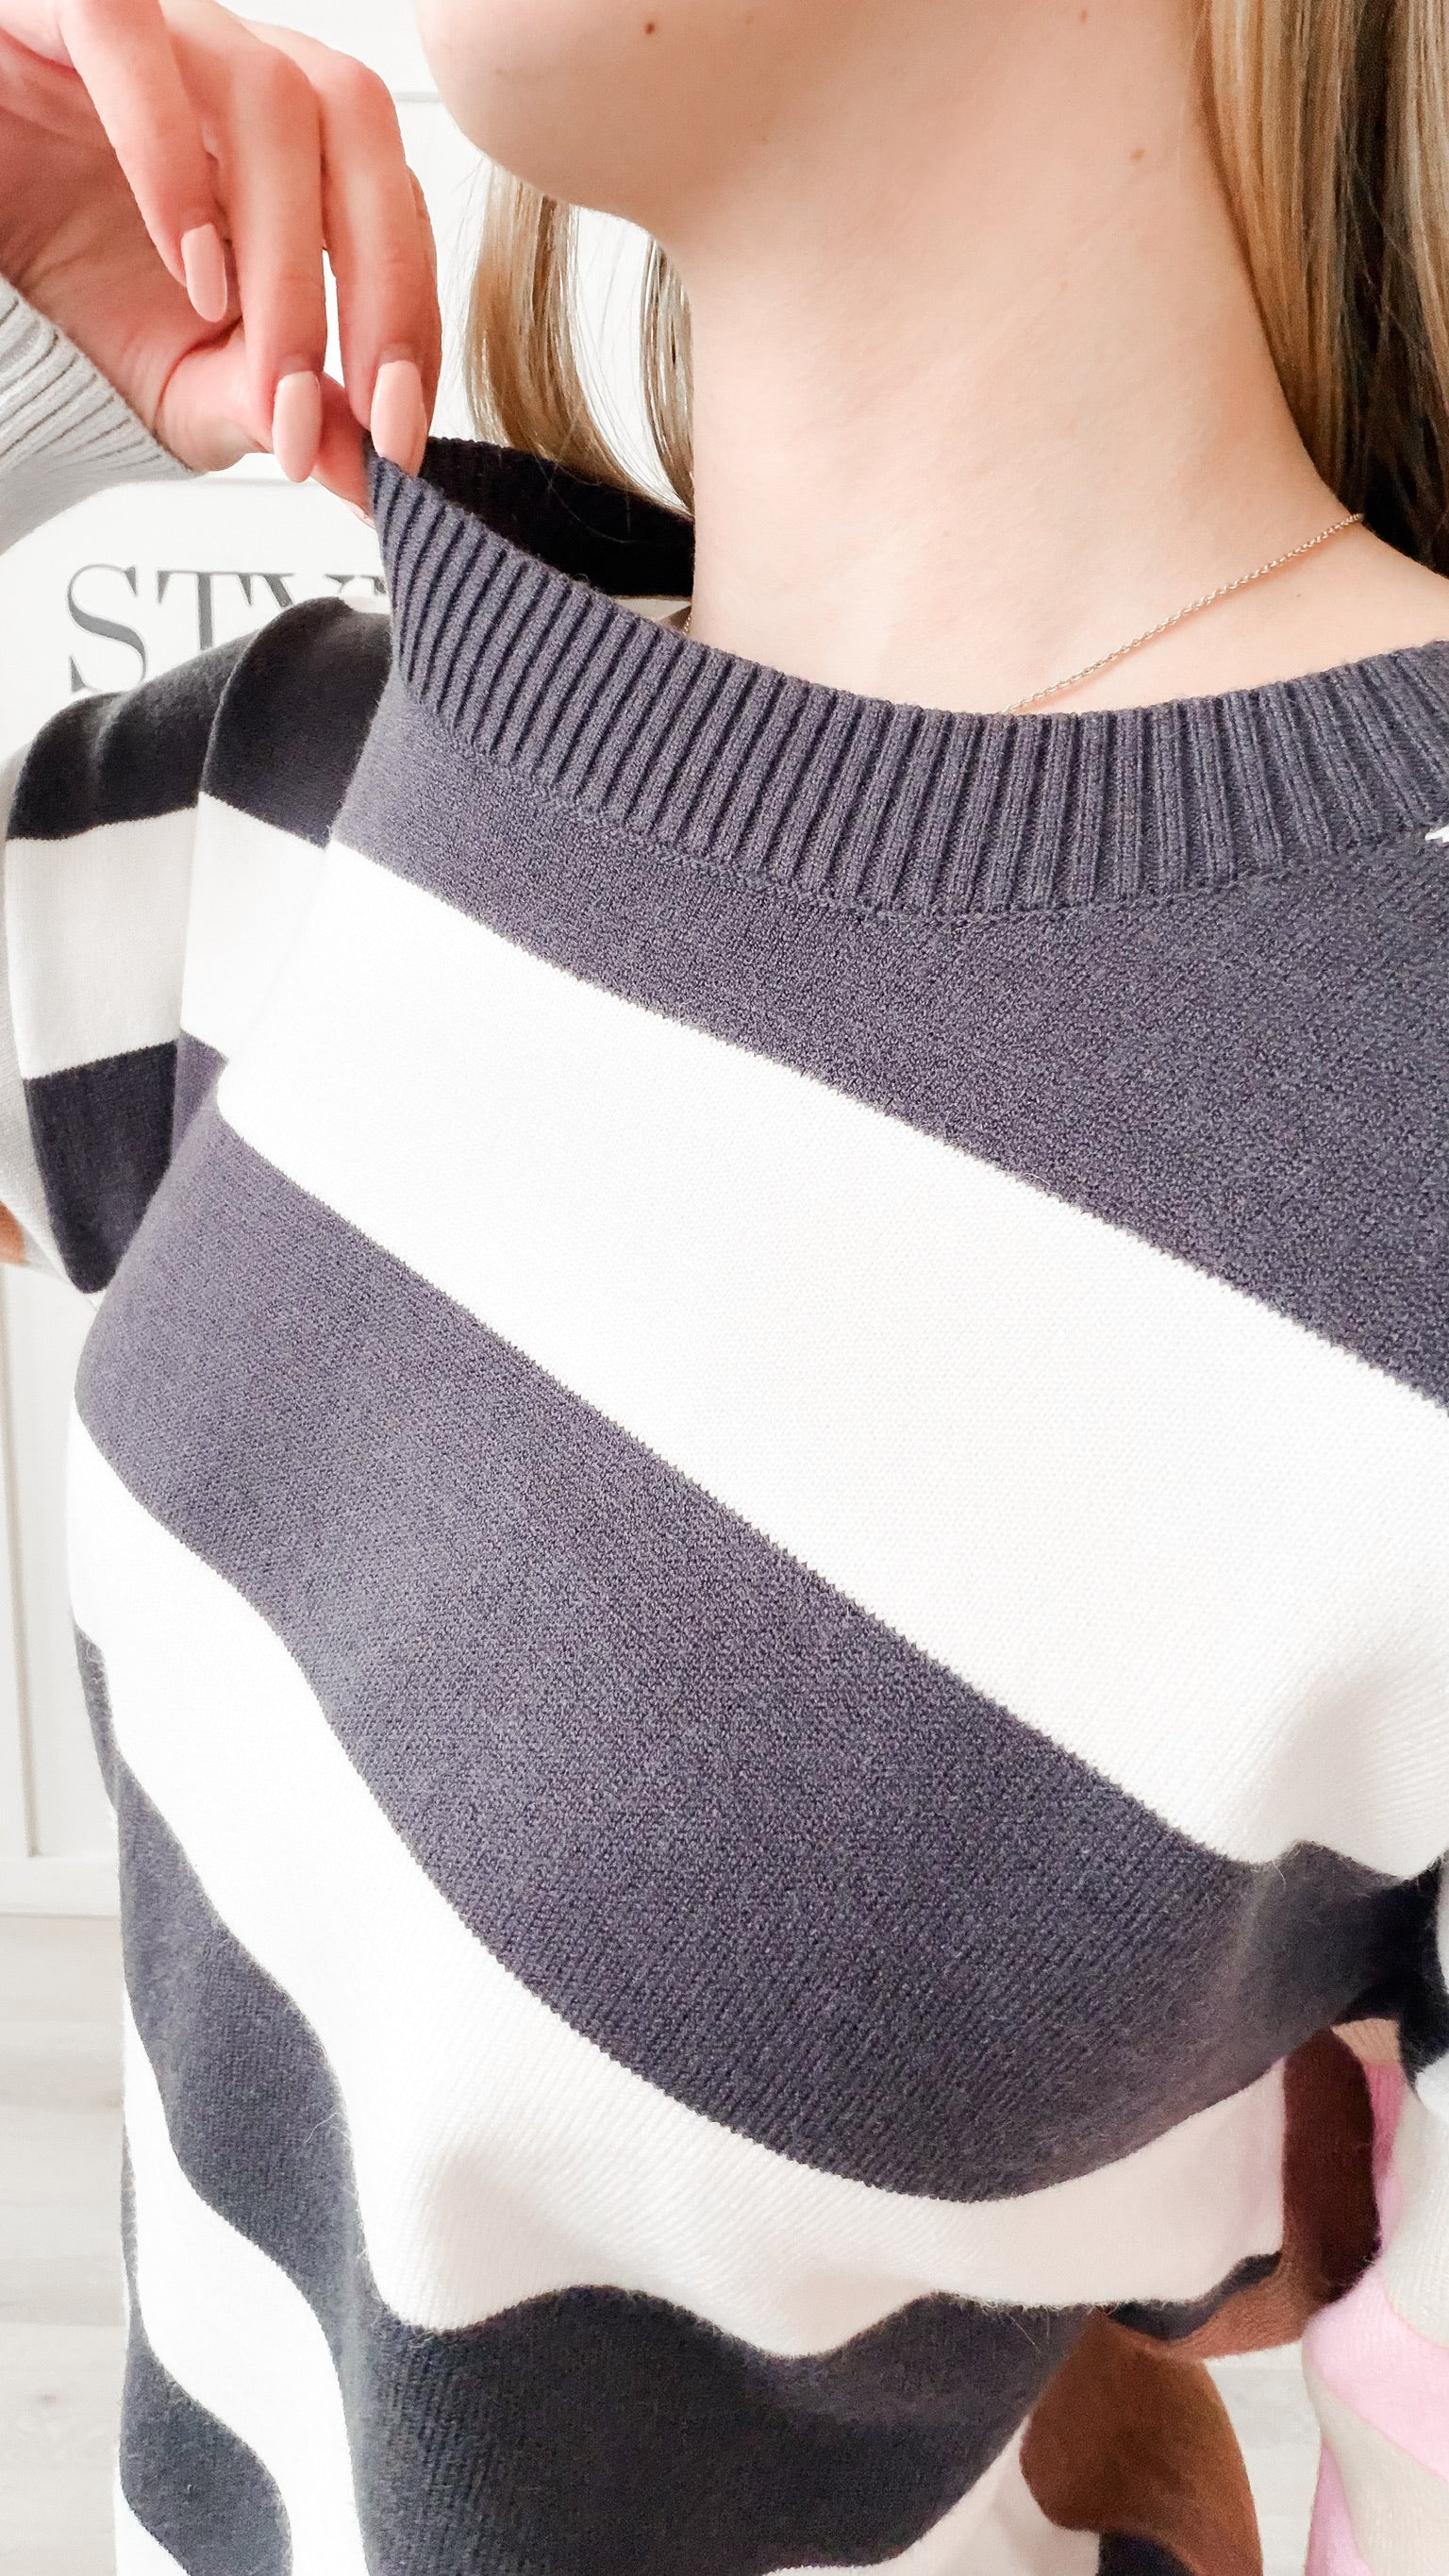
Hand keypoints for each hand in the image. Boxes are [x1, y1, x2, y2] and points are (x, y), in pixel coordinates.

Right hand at [0, 1, 441, 502]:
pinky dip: (171, 156)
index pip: (389, 196)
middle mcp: (232, 71)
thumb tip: (369, 474)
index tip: (399, 434)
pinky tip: (187, 268)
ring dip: (284, 250)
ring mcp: (156, 32)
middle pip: (357, 124)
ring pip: (270, 90)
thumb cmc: (66, 302)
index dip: (412, 314)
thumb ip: (277, 410)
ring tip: (256, 358)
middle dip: (382, 284)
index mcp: (284, 144)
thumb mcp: (186, 385)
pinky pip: (129, 37)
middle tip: (370, 408)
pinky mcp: (58, 7)